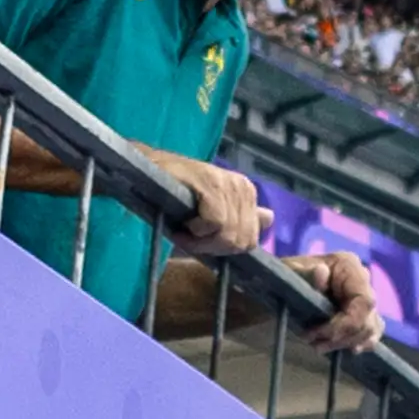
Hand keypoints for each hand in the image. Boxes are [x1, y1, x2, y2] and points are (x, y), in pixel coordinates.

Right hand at [144, 147, 270, 256]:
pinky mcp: (212, 183)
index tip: (202, 241)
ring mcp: (230, 184)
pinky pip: (214, 223)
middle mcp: (243, 187)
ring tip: (183, 229)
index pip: (251, 240)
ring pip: (227, 235)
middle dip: (211, 247)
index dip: (224, 248)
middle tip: (189, 237)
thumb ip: (241, 214)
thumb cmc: (178, 193)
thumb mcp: (213, 206)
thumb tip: (269, 218)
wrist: (149, 170)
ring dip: (199, 240)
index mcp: (247, 193)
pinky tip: (183, 221)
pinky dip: (195, 230)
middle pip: (240, 241)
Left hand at [279, 249, 384, 353]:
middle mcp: (360, 279)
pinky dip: (357, 343)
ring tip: (317, 345)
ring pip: (369, 329)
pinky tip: (344, 350)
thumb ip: (303, 273)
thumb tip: (322, 272)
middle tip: (312, 343)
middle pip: (368, 319)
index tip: (318, 335)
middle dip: (341, 336)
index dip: (347, 324)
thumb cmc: (274, 281)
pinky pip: (369, 332)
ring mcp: (360, 298)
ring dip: (344, 342)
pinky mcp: (358, 314)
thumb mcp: (283, 276)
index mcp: (347, 265)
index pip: (365, 301)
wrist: (266, 294)